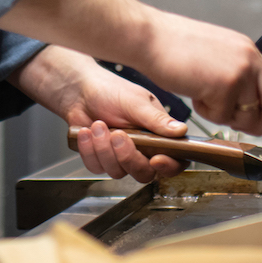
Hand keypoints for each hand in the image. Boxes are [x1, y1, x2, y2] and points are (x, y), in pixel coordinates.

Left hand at [10, 46, 189, 183]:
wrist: (80, 90)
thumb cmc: (111, 90)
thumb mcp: (136, 102)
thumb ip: (157, 119)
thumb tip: (181, 131)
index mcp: (158, 134)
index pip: (174, 160)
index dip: (168, 166)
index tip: (156, 159)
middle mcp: (142, 149)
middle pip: (144, 173)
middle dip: (128, 157)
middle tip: (118, 135)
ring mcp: (120, 156)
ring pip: (118, 172)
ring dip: (104, 149)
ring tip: (98, 125)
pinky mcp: (100, 159)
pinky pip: (97, 167)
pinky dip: (89, 149)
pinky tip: (86, 131)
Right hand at [130, 9, 261, 136]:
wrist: (149, 37)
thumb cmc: (173, 47)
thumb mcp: (216, 56)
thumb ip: (237, 74)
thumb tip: (251, 99)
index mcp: (249, 52)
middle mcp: (251, 59)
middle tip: (237, 121)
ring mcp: (240, 71)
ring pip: (248, 116)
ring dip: (224, 116)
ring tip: (203, 94)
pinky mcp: (226, 83)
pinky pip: (222, 116)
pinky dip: (205, 111)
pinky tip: (193, 91)